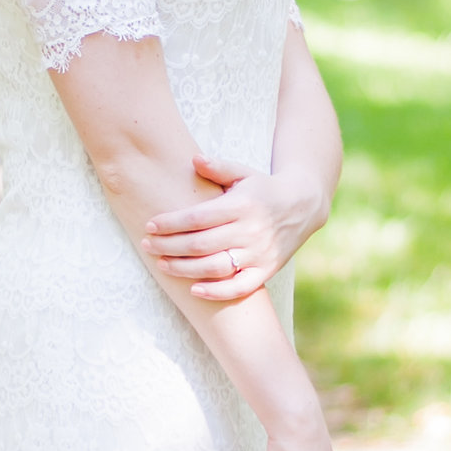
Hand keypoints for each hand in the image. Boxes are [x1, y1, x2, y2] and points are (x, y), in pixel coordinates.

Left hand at [142, 154, 330, 302]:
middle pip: (201, 244)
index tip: (150, 225)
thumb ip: (218, 167)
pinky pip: (240, 287)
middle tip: (147, 245)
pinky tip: (193, 289)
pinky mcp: (266, 270)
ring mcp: (260, 253)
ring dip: (184, 268)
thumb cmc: (263, 188)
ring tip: (161, 264)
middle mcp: (251, 230)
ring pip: (215, 267)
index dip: (171, 223)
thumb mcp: (243, 173)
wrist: (303, 206)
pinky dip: (216, 291)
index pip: (199, 218)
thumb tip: (194, 159)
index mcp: (242, 205)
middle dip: (169, 246)